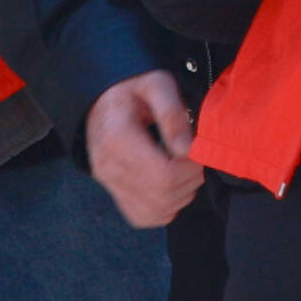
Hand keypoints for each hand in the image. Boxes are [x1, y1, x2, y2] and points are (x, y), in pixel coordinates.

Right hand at [84, 67, 198, 227]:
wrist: (102, 98)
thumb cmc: (131, 87)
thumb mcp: (155, 84)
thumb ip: (172, 113)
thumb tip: (187, 150)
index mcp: (117, 138)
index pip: (164, 174)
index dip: (191, 169)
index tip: (198, 150)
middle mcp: (108, 166)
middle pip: (163, 196)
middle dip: (190, 181)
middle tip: (195, 159)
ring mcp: (108, 183)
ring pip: (156, 211)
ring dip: (181, 195)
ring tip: (183, 169)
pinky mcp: (113, 192)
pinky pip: (143, 217)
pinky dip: (165, 208)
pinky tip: (171, 186)